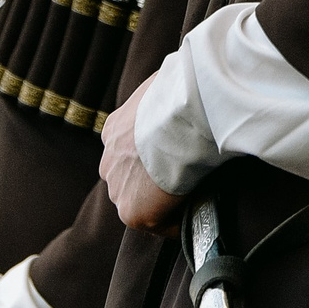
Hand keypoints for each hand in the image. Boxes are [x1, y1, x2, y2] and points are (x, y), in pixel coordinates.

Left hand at [100, 71, 182, 231]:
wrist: (181, 116)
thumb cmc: (181, 93)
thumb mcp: (167, 83)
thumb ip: (167, 95)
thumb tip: (190, 83)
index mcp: (115, 130)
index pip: (131, 151)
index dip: (155, 156)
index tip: (178, 155)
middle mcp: (109, 161)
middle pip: (131, 179)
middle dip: (155, 180)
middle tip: (189, 174)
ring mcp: (118, 188)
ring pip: (143, 202)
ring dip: (165, 201)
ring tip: (196, 193)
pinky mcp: (134, 213)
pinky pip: (161, 224)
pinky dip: (179, 221)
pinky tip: (199, 211)